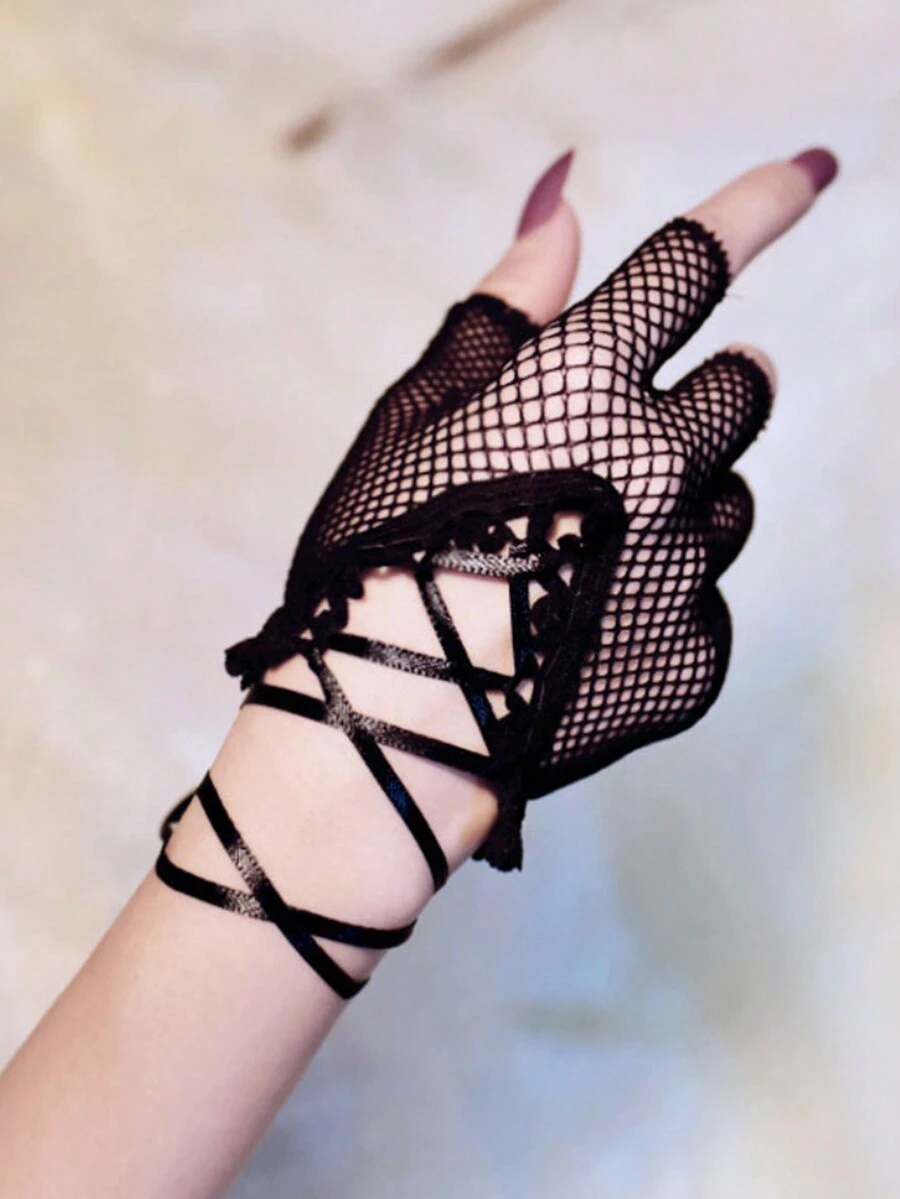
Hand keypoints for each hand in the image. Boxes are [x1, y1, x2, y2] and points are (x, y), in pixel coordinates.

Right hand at [159, 148, 836, 995]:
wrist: (383, 731)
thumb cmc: (373, 558)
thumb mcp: (411, 420)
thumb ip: (500, 310)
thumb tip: (565, 201)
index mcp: (583, 390)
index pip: (692, 265)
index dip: (758, 204)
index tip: (813, 168)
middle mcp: (660, 467)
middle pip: (746, 388)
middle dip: (708, 393)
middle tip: (631, 441)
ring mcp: (687, 570)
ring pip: (729, 505)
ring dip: (680, 507)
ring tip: (580, 563)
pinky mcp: (696, 660)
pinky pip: (705, 605)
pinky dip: (659, 604)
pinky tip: (584, 638)